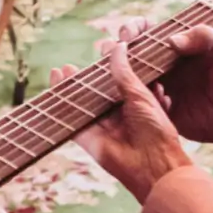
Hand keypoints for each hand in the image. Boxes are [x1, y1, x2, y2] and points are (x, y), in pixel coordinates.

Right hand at [70, 39, 191, 204]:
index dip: (107, 70)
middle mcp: (118, 116)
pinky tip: (55, 91)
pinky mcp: (89, 139)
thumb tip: (118, 47)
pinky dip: (62, 108)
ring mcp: (102, 128)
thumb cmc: (157, 130)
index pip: (117, 83)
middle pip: (96, 95)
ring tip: (61, 70)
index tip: (96, 55)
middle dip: (84, 81)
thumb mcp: (141, 95)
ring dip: (71, 90)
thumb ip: (124, 73)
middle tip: (71, 65)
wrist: (154, 164)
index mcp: (136, 104)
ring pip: (82, 106)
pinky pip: (72, 121)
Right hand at [117, 18, 212, 148]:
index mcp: (178, 45)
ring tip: (110, 72)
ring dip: (114, 72)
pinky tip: (129, 96)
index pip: (148, 30)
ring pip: (126, 75)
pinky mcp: (158, 108)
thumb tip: (172, 40)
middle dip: (115, 48)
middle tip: (114, 51)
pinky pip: (135, 101)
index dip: (135, 28)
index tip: (130, 34)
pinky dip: (127, 97)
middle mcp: (163, 63)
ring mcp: (159, 86)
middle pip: (130, 51)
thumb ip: (206, 36)